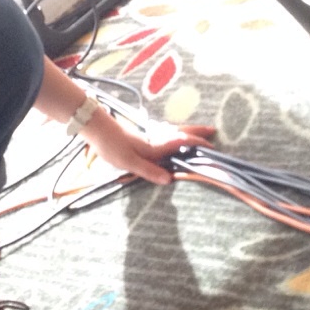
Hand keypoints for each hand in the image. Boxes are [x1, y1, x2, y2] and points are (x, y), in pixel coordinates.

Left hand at [79, 108, 215, 185]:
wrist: (97, 130)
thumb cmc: (112, 147)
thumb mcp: (129, 162)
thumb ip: (149, 170)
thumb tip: (170, 179)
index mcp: (155, 146)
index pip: (180, 142)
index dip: (196, 143)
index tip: (211, 145)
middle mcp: (155, 139)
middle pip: (180, 133)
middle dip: (197, 131)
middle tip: (212, 131)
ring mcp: (149, 137)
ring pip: (174, 132)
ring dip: (188, 131)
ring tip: (199, 134)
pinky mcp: (143, 137)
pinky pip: (166, 134)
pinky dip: (176, 134)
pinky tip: (175, 137)